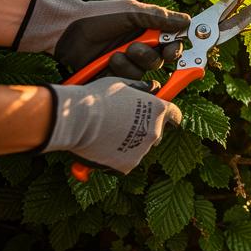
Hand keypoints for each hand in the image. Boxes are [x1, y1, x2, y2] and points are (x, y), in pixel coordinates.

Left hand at [16, 0, 189, 77]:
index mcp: (149, 30)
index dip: (175, 49)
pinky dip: (120, 71)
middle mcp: (142, 46)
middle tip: (136, 48)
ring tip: (116, 53)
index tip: (171, 50)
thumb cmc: (100, 16)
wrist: (68, 30)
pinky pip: (128, 80)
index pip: (173, 43)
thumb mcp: (132, 12)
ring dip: (132, 62)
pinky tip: (110, 61)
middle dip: (149, 55)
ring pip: (144, 71)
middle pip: (161, 60)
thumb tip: (188, 21)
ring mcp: (128, 61)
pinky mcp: (115, 74)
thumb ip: (160, 18)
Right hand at [42, 77, 181, 173]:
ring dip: (129, 145)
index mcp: (158, 109)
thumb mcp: (121, 84)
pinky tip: (101, 147)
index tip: (166, 118)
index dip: (170, 116)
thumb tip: (152, 87)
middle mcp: (155, 131)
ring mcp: (142, 150)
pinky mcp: (127, 165)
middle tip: (123, 125)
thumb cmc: (97, 97)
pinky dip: (116, 158)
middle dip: (145, 131)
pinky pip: (125, 162)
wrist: (75, 118)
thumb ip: (140, 88)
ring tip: (107, 135)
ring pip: (139, 149)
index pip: (175, 115)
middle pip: (156, 134)